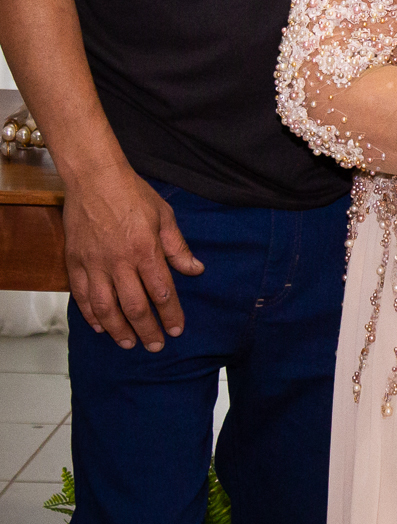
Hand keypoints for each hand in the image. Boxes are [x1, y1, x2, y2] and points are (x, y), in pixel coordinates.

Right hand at [62, 163, 204, 350]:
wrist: (94, 177)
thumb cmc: (133, 193)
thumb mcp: (164, 215)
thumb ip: (178, 247)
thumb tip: (196, 270)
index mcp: (145, 249)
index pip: (161, 291)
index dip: (170, 314)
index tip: (177, 329)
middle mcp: (119, 261)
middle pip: (134, 306)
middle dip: (147, 330)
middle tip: (155, 346)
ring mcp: (94, 263)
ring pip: (105, 307)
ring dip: (118, 329)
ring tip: (128, 343)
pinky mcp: (75, 261)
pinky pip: (81, 295)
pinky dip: (90, 315)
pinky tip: (100, 327)